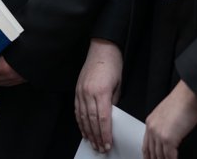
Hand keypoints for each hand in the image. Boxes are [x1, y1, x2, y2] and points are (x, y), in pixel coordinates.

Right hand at [75, 39, 122, 153]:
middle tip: (101, 148)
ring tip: (92, 142)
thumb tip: (110, 118)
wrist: (102, 48)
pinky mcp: (77, 89)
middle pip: (92, 121)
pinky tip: (83, 129)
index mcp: (101, 92)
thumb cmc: (113, 65)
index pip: (103, 119)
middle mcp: (88, 92)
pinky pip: (77, 109)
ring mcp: (81, 91)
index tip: (107, 144)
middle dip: (97, 137)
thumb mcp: (118, 86)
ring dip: (87, 132)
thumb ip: (113, 103)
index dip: (105, 134)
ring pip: (82, 117)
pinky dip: (80, 121)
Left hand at [143, 80, 196, 158]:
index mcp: (150, 122)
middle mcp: (152, 128)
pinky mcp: (168, 139)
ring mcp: (159, 134)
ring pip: (159, 156)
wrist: (189, 94)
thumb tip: (169, 138)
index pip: (146, 145)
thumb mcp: (167, 113)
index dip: (148, 156)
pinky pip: (169, 156)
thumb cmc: (183, 101)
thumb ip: (164, 126)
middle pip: (151, 152)